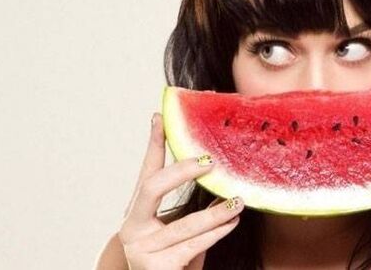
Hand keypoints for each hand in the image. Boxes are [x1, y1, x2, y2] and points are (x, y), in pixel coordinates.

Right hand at [117, 113, 243, 269]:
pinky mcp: (156, 266)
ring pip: (184, 223)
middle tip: (210, 161)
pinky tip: (232, 222)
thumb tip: (215, 172)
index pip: (146, 171)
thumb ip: (192, 205)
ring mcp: (141, 247)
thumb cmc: (176, 257)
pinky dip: (216, 232)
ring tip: (238, 201)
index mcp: (138, 212)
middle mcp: (132, 227)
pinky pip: (193, 244)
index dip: (153, 143)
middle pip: (152, 188)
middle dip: (182, 171)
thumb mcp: (183, 227)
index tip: (160, 116)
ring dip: (216, 212)